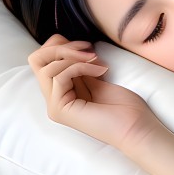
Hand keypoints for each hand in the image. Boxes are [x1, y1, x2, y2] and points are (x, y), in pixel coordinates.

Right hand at [28, 34, 161, 151]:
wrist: (137, 128)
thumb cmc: (125, 107)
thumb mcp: (98, 79)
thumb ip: (81, 68)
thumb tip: (72, 49)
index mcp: (63, 92)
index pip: (43, 60)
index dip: (60, 46)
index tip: (86, 46)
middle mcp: (55, 99)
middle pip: (36, 60)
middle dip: (61, 47)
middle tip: (88, 50)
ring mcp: (55, 105)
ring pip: (45, 66)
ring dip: (73, 56)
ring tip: (96, 61)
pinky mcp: (60, 109)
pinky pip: (59, 76)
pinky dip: (80, 67)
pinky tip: (100, 72)